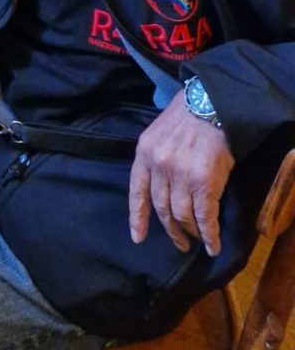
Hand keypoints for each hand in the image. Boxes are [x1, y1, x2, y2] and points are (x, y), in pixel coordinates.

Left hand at [128, 89, 234, 256]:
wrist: (212, 103)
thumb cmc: (187, 114)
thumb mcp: (159, 132)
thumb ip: (156, 157)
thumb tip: (162, 184)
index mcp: (144, 152)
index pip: (137, 191)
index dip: (137, 217)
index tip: (137, 237)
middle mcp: (159, 166)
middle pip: (162, 208)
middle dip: (171, 229)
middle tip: (179, 242)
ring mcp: (180, 176)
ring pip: (182, 216)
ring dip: (191, 233)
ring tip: (197, 240)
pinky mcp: (204, 183)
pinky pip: (204, 217)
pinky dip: (209, 235)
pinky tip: (212, 245)